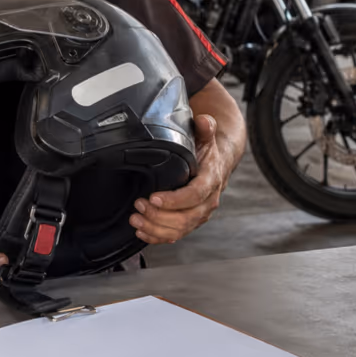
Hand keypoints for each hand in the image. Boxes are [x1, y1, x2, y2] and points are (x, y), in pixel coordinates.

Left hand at [130, 115, 233, 244]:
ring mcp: (199, 214)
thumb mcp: (207, 136)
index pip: (195, 195)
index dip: (175, 200)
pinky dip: (158, 237)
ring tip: (136, 219)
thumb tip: (204, 120)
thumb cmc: (209, 151)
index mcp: (210, 180)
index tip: (154, 198)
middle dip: (160, 216)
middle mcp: (207, 201)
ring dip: (156, 228)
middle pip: (186, 217)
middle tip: (139, 205)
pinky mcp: (190, 221)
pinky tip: (142, 232)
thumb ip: (206, 127)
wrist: (219, 163)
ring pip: (180, 229)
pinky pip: (175, 235)